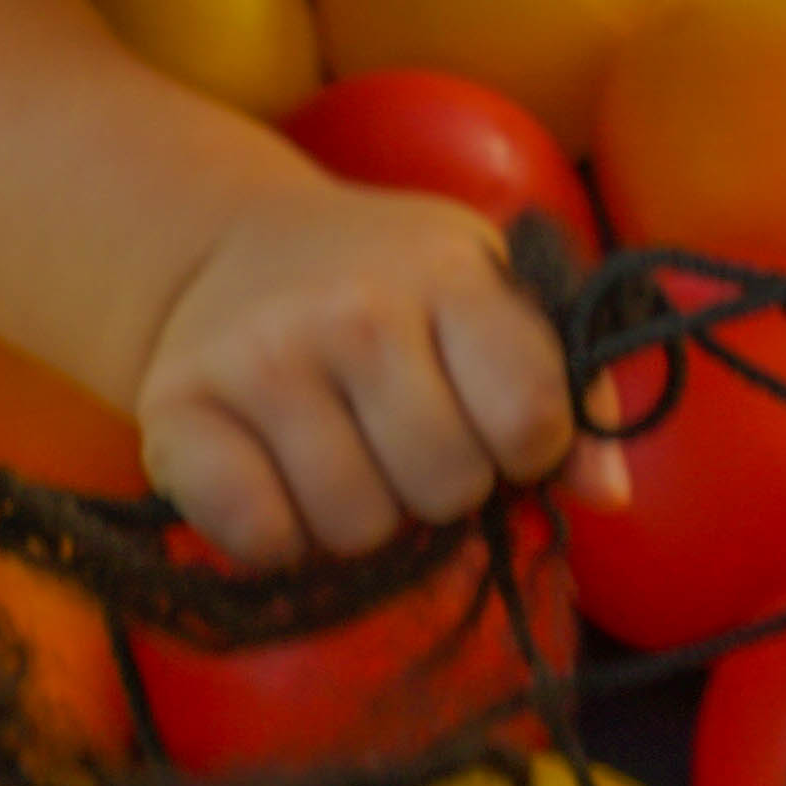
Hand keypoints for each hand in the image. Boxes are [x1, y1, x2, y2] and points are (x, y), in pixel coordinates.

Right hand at [134, 176, 588, 568]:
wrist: (226, 246)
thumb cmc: (385, 285)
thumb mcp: (488, 297)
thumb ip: (568, 388)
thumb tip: (607, 492)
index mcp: (446, 274)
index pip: (533, 419)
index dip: (525, 448)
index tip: (493, 424)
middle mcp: (352, 312)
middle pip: (446, 486)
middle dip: (439, 486)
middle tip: (404, 440)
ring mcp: (260, 359)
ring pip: (356, 527)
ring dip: (360, 517)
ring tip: (342, 453)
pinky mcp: (179, 410)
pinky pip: (259, 537)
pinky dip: (278, 539)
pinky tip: (279, 482)